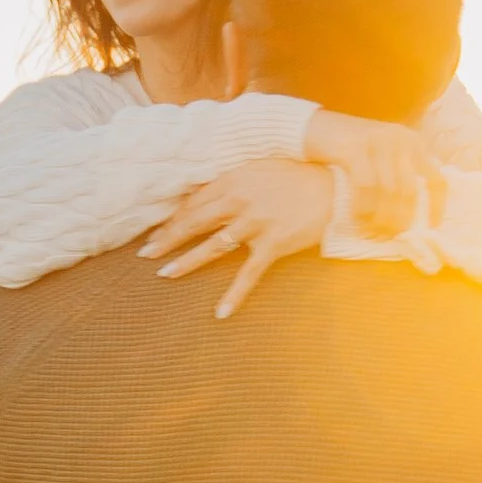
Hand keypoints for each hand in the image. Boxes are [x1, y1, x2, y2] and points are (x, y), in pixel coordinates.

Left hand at [141, 159, 338, 316]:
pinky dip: (234, 294)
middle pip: (194, 222)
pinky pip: (248, 274)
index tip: (155, 230)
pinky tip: (220, 313)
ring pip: (212, 246)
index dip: (172, 218)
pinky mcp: (273, 245)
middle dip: (167, 238)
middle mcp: (240, 201)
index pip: (194, 201)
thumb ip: (232, 182)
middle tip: (145, 252)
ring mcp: (255, 224)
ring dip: (186, 261)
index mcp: (234, 179)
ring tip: (164, 273)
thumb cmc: (298, 177)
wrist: (336, 188)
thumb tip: (202, 196)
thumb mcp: (260, 169)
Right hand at [303, 110, 439, 241]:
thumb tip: (412, 214)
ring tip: (373, 233)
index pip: (436, 178)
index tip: (431, 227)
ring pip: (388, 192)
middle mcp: (400, 139)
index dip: (437, 206)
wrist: (314, 127)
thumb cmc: (350, 147)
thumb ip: (400, 173)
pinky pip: (364, 187)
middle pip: (409, 191)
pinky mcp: (355, 148)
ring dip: (380, 218)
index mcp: (413, 142)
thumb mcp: (383, 153)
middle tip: (390, 236)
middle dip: (400, 219)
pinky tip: (358, 220)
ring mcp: (379, 141)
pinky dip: (363, 208)